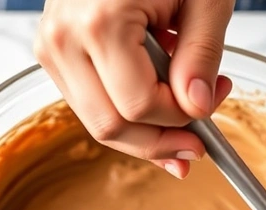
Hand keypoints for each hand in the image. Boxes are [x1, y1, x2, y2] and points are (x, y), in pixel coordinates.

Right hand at [34, 0, 234, 178]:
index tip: (214, 100)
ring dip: (145, 131)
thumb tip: (198, 107)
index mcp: (100, 21)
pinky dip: (125, 112)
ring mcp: (51, 45)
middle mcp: (63, 36)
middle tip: (201, 137)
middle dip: (161, 140)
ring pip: (97, 122)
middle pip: (110, 125)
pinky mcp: (53, 51)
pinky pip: (89, 103)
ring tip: (184, 109)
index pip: (139, 106)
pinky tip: (158, 99)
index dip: (183, 119)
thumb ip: (201, 55)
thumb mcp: (204, 0)